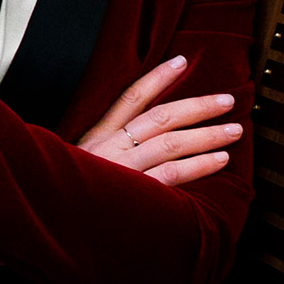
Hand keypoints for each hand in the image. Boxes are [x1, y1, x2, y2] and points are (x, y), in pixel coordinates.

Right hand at [78, 55, 240, 186]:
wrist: (49, 222)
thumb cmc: (69, 194)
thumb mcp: (77, 163)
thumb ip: (104, 149)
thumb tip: (135, 137)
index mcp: (97, 136)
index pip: (130, 97)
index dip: (157, 78)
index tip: (182, 61)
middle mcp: (110, 147)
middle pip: (160, 116)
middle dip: (198, 106)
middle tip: (227, 100)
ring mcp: (122, 169)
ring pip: (171, 143)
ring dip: (208, 134)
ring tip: (234, 131)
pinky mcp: (132, 193)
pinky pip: (172, 174)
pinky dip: (199, 165)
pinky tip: (220, 160)